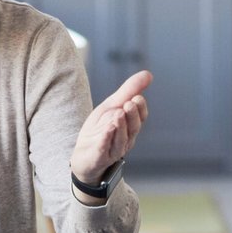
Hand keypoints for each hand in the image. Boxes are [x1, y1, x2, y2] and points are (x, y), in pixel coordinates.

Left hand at [69, 70, 150, 195]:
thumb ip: (129, 91)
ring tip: (118, 114)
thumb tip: (148, 74)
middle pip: (133, 128)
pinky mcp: (99, 157)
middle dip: (132, 116)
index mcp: (130, 126)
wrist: (83, 154)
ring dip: (120, 126)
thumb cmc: (100, 128)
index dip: (140, 108)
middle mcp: (125, 139)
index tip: (136, 97)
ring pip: (121, 140)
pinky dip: (106, 139)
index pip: (140, 118)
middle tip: (129, 103)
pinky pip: (104, 149)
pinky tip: (107, 130)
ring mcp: (113, 150)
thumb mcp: (112, 106)